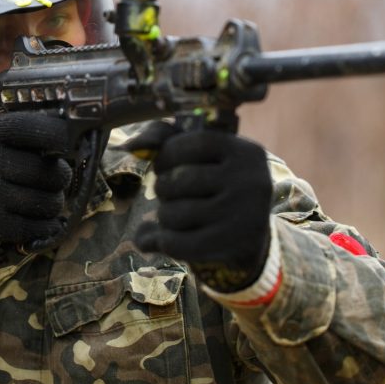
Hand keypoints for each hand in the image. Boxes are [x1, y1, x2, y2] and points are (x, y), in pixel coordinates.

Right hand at [0, 112, 72, 260]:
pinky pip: (35, 227)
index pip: (39, 129)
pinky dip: (44, 228)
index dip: (63, 138)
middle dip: (60, 181)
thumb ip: (17, 143)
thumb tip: (71, 144)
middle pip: (51, 171)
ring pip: (48, 201)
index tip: (69, 146)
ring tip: (46, 204)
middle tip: (55, 184)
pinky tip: (40, 225)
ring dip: (54, 206)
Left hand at [131, 122, 273, 292]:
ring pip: (176, 213)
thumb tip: (134, 145)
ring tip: (173, 213)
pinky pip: (179, 244)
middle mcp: (249, 182)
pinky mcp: (230, 248)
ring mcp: (242, 216)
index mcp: (245, 151)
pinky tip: (166, 236)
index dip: (168, 154)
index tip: (164, 165)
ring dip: (164, 214)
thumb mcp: (204, 154)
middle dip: (163, 186)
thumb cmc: (217, 182)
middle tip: (168, 192)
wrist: (251, 231)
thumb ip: (165, 136)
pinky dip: (164, 240)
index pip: (195, 144)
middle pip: (182, 180)